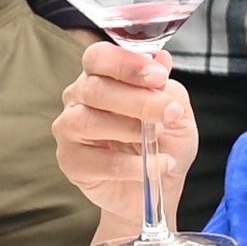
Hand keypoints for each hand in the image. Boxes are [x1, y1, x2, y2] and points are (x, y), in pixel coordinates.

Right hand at [52, 38, 196, 221]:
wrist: (156, 188)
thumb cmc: (163, 143)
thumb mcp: (177, 110)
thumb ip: (167, 86)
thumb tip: (161, 59)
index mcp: (101, 76)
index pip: (99, 57)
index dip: (127, 64)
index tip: (159, 77)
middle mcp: (78, 99)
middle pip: (95, 88)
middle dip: (138, 99)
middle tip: (169, 111)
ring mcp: (69, 130)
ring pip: (88, 121)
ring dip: (129, 129)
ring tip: (157, 139)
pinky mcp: (71, 163)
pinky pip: (97, 161)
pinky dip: (132, 165)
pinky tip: (156, 165)